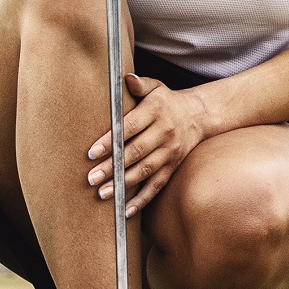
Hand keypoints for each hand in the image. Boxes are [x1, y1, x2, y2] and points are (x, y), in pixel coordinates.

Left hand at [89, 74, 212, 213]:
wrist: (197, 116)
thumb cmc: (166, 101)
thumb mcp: (156, 87)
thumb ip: (140, 84)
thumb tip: (126, 78)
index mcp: (156, 112)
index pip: (129, 128)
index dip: (110, 141)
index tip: (91, 152)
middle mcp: (164, 133)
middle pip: (135, 152)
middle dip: (112, 167)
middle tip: (91, 178)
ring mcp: (170, 152)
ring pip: (145, 171)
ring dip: (123, 184)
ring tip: (103, 193)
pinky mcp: (172, 167)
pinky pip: (157, 186)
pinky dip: (142, 200)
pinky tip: (125, 209)